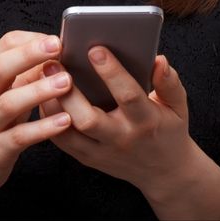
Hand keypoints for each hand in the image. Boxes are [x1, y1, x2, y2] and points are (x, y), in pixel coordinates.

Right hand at [0, 31, 73, 198]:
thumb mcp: (4, 92)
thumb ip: (27, 73)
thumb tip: (59, 55)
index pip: (5, 45)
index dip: (33, 40)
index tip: (58, 39)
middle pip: (0, 68)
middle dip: (29, 54)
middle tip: (58, 46)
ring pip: (9, 102)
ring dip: (39, 90)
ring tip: (66, 82)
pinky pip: (20, 136)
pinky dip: (43, 128)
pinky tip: (65, 120)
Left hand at [39, 46, 194, 197]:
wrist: (163, 172)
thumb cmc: (168, 131)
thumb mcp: (177, 106)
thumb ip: (169, 83)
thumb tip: (159, 59)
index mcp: (146, 121)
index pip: (128, 96)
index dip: (112, 72)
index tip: (95, 48)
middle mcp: (121, 138)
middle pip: (89, 119)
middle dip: (68, 90)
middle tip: (53, 62)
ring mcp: (101, 152)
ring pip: (67, 132)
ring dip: (52, 103)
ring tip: (43, 74)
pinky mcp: (87, 158)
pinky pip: (61, 140)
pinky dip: (49, 117)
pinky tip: (43, 94)